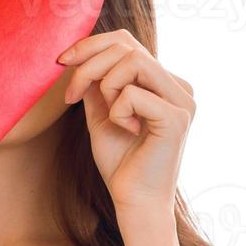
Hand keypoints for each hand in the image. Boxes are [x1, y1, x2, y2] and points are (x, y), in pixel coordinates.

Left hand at [59, 29, 194, 215]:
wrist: (135, 202)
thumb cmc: (121, 163)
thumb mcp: (102, 114)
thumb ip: (98, 84)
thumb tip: (81, 54)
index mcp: (165, 83)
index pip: (128, 42)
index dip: (91, 45)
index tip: (62, 62)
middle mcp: (179, 87)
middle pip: (129, 45)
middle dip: (90, 64)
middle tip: (72, 95)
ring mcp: (182, 101)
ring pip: (133, 61)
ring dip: (106, 85)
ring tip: (109, 115)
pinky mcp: (177, 118)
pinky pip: (133, 92)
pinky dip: (118, 110)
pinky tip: (127, 131)